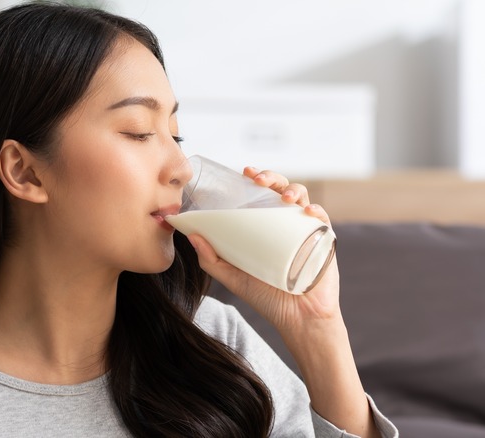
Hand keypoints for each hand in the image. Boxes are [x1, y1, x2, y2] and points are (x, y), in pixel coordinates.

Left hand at [187, 167, 341, 332]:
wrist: (297, 319)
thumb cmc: (266, 297)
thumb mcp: (233, 277)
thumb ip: (211, 259)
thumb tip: (192, 236)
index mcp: (265, 226)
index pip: (260, 195)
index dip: (255, 179)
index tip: (244, 172)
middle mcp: (285, 223)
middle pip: (280, 189)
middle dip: (271, 177)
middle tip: (257, 179)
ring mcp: (305, 229)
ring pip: (302, 198)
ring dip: (292, 190)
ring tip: (283, 197)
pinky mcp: (324, 241)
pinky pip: (322, 219)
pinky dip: (316, 210)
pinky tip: (306, 211)